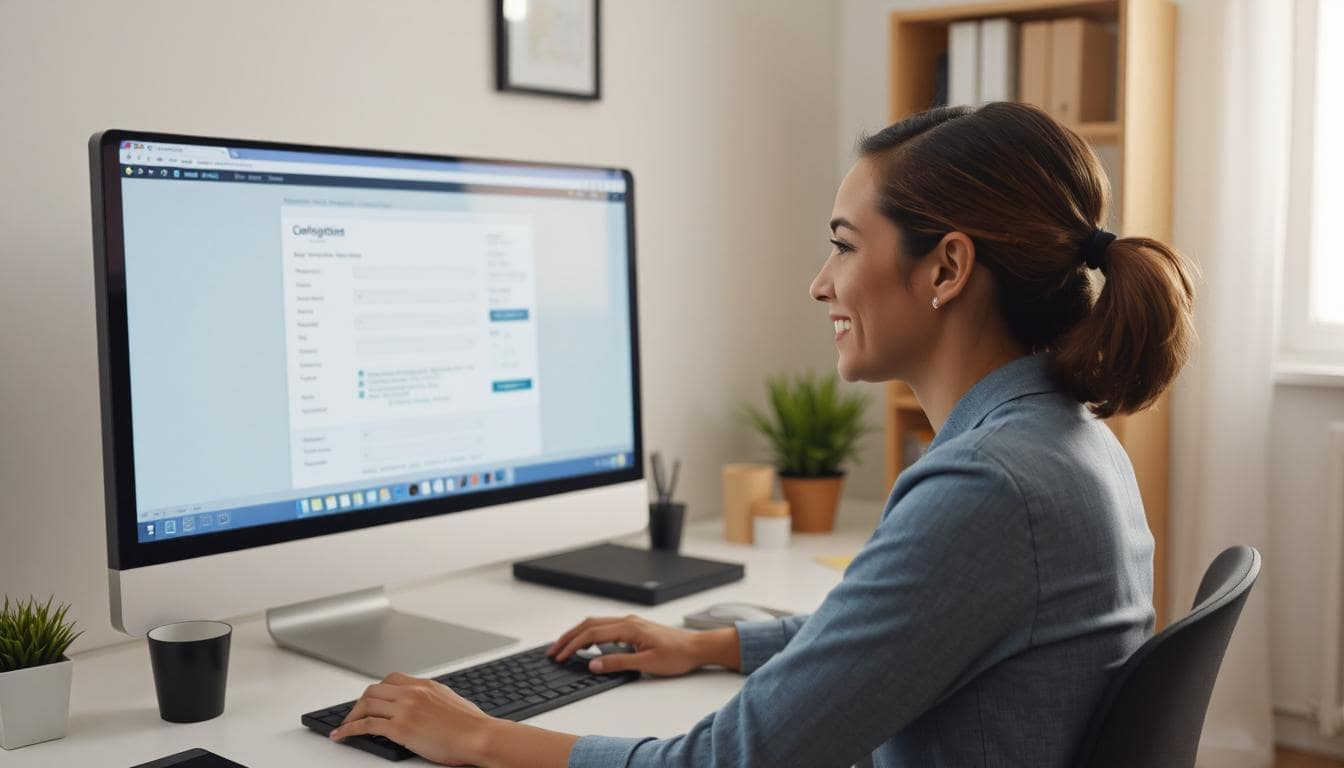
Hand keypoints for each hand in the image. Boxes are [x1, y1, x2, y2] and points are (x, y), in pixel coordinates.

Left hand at [330, 672, 496, 765]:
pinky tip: (342, 735)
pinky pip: (366, 725)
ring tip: (343, 727)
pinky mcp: (400, 728)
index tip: (370, 700)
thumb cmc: (472, 725)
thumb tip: (425, 706)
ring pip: (366, 704)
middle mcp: (412, 692)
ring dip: (350, 716)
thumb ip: (433, 699)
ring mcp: (405, 709)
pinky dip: (349, 730)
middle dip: (359, 703)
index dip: (376, 691)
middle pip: (373, 690)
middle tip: (353, 715)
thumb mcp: (450, 701)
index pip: (391, 680)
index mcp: (425, 685)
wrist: (479, 736)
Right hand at [547, 614, 739, 675]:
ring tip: (564, 647)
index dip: (572, 645)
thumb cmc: (677, 655)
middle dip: (568, 637)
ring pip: (596, 624)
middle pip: (589, 624)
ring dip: (577, 634)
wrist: (697, 648)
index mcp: (628, 628)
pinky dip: (589, 634)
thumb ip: (618, 663)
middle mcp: (627, 621)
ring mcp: (630, 623)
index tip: (559, 656)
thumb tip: (593, 664)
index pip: (592, 634)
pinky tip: (586, 643)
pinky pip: (605, 627)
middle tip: (553, 651)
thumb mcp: (647, 664)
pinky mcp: (634, 628)